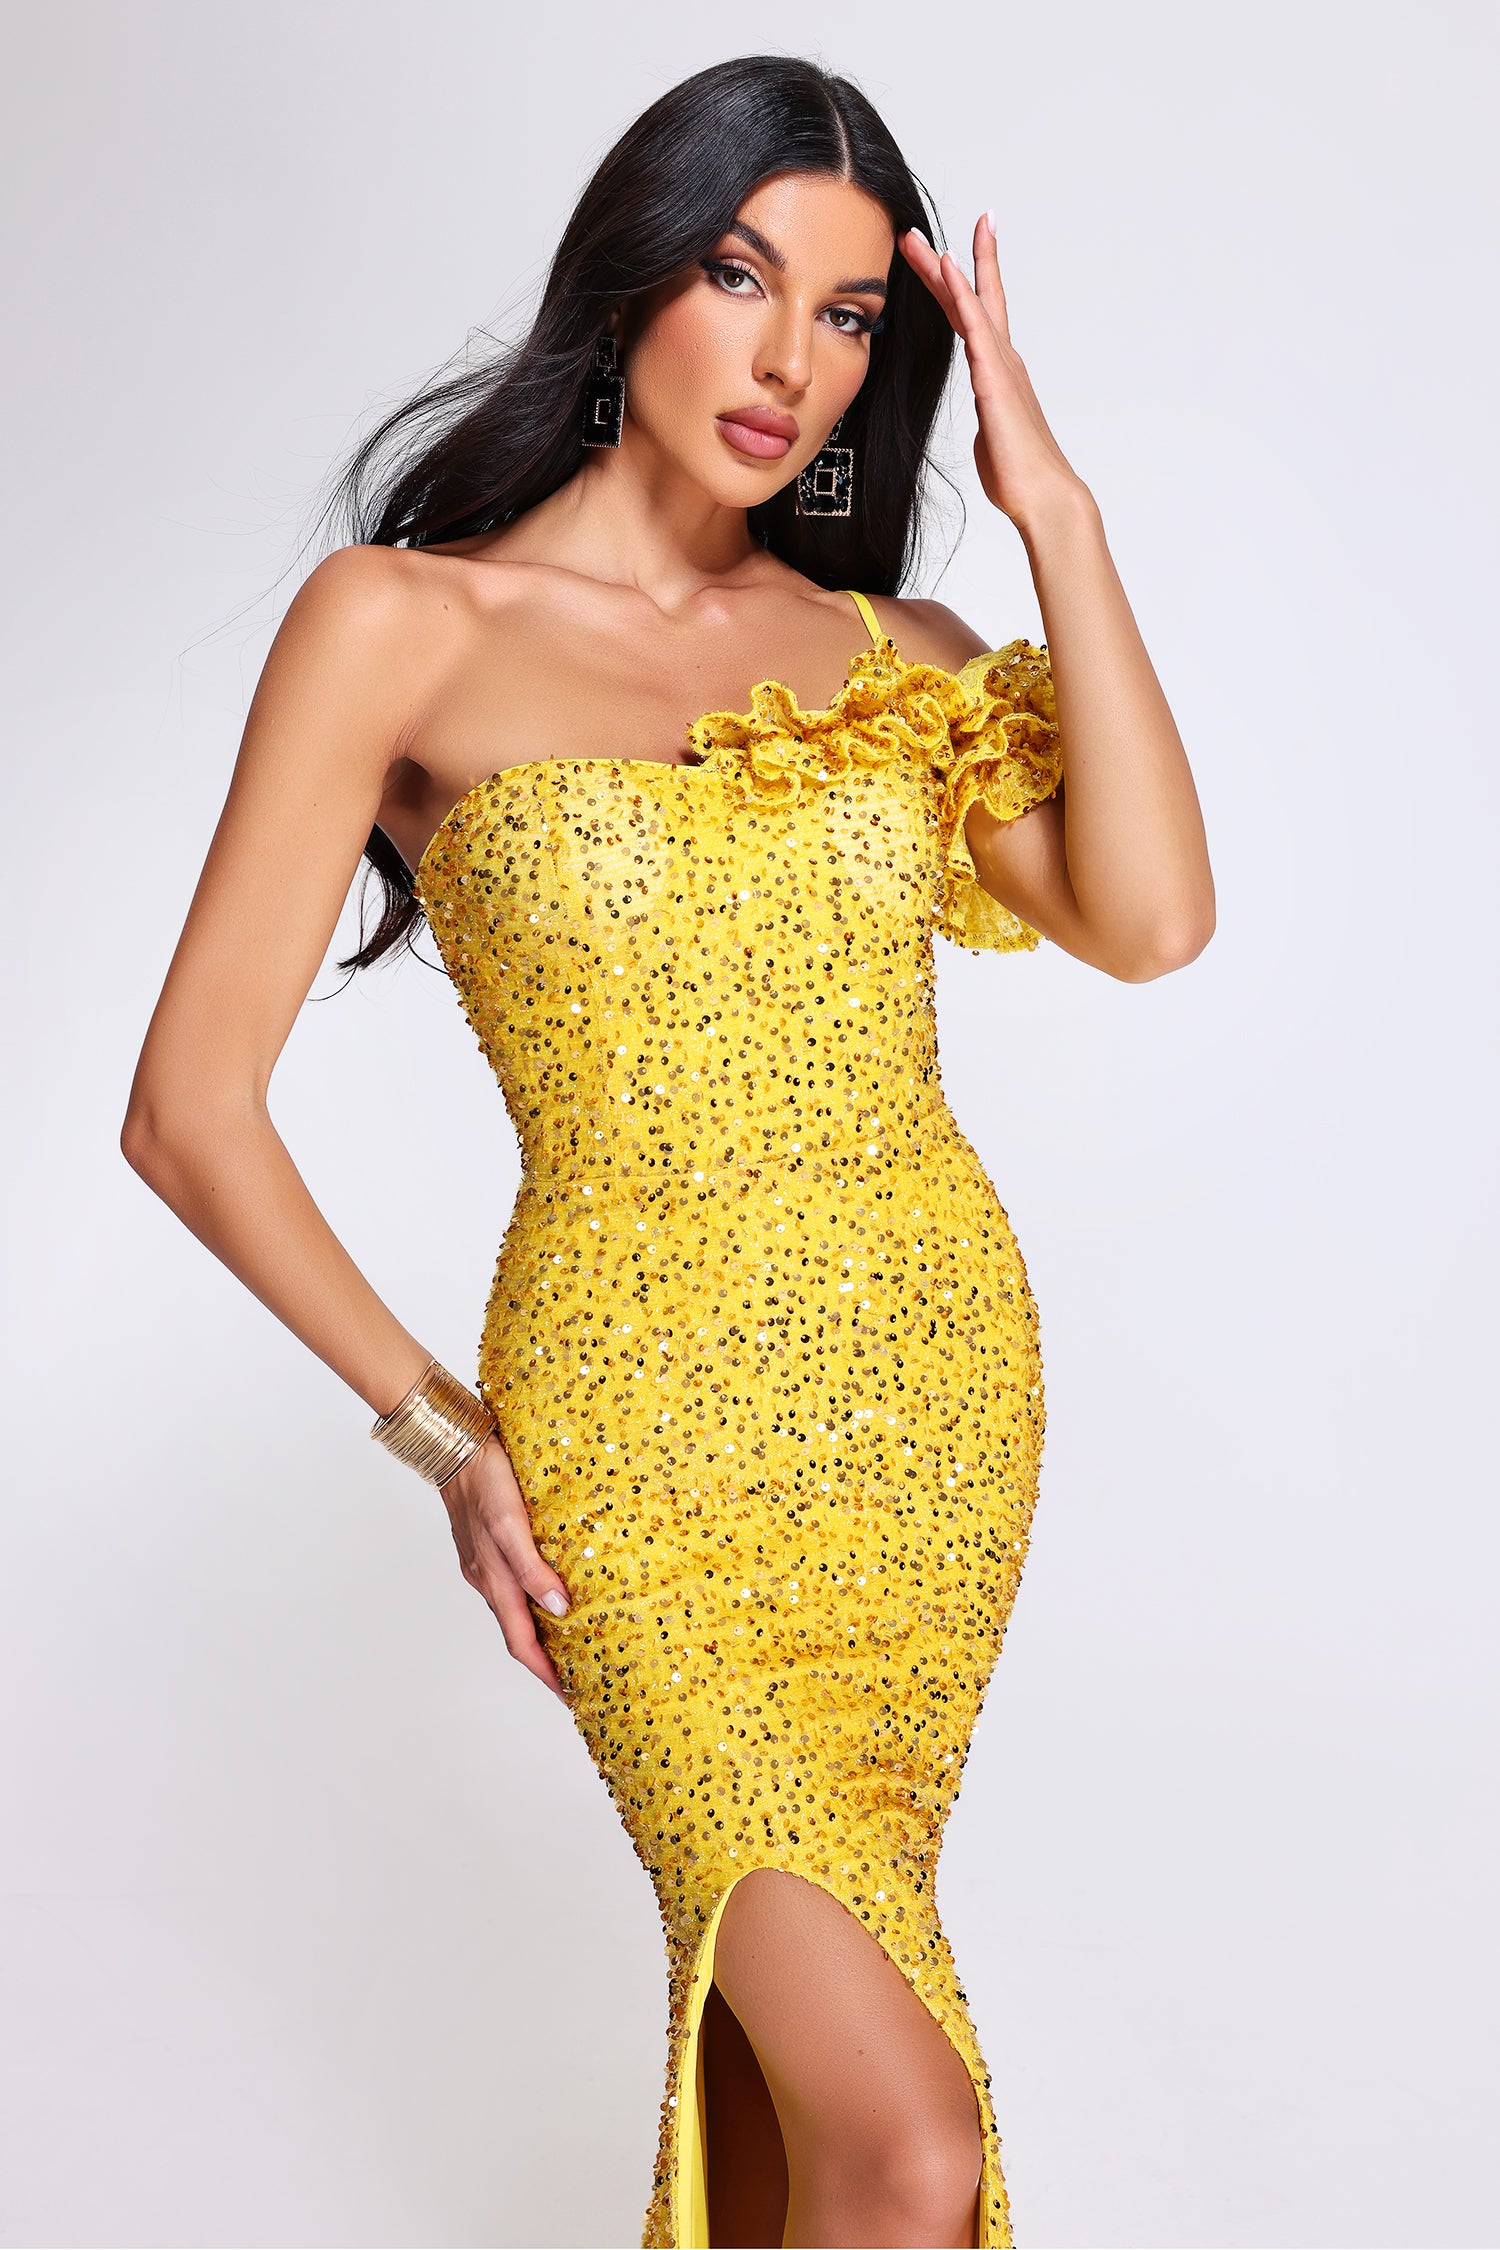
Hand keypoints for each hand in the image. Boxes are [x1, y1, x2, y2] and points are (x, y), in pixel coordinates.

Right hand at [438, 1433, 572, 1705]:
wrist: (457, 1447)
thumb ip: (533, 1569)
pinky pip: (512, 1587)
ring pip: (515, 1611)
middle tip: (580, 1678)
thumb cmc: (485, 1481)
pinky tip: (551, 1594)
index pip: (522, 1645)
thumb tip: (560, 1610)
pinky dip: (533, 1603)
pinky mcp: (486, 1548)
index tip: (572, 1698)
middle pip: (518, 1635)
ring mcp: (484, 1566)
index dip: (547, 1675)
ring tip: (573, 1643)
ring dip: (541, 1634)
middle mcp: (487, 1580)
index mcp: (494, 1581)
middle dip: (547, 1662)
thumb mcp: (511, 1524)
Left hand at [899, 213, 1085, 530]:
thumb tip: (987, 426)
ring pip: (969, 302)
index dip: (957, 284)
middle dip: (943, 263)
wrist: (1043, 496)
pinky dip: (961, 292)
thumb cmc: (1020, 475)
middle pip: (969, 299)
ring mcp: (1000, 365)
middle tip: (915, 231)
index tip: (942, 252)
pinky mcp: (995, 378)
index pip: (974, 317)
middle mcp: (1002, 359)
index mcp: (998, 372)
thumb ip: (988, 422)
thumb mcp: (993, 440)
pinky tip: (947, 265)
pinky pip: (975, 326)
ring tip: (917, 238)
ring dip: (943, 267)